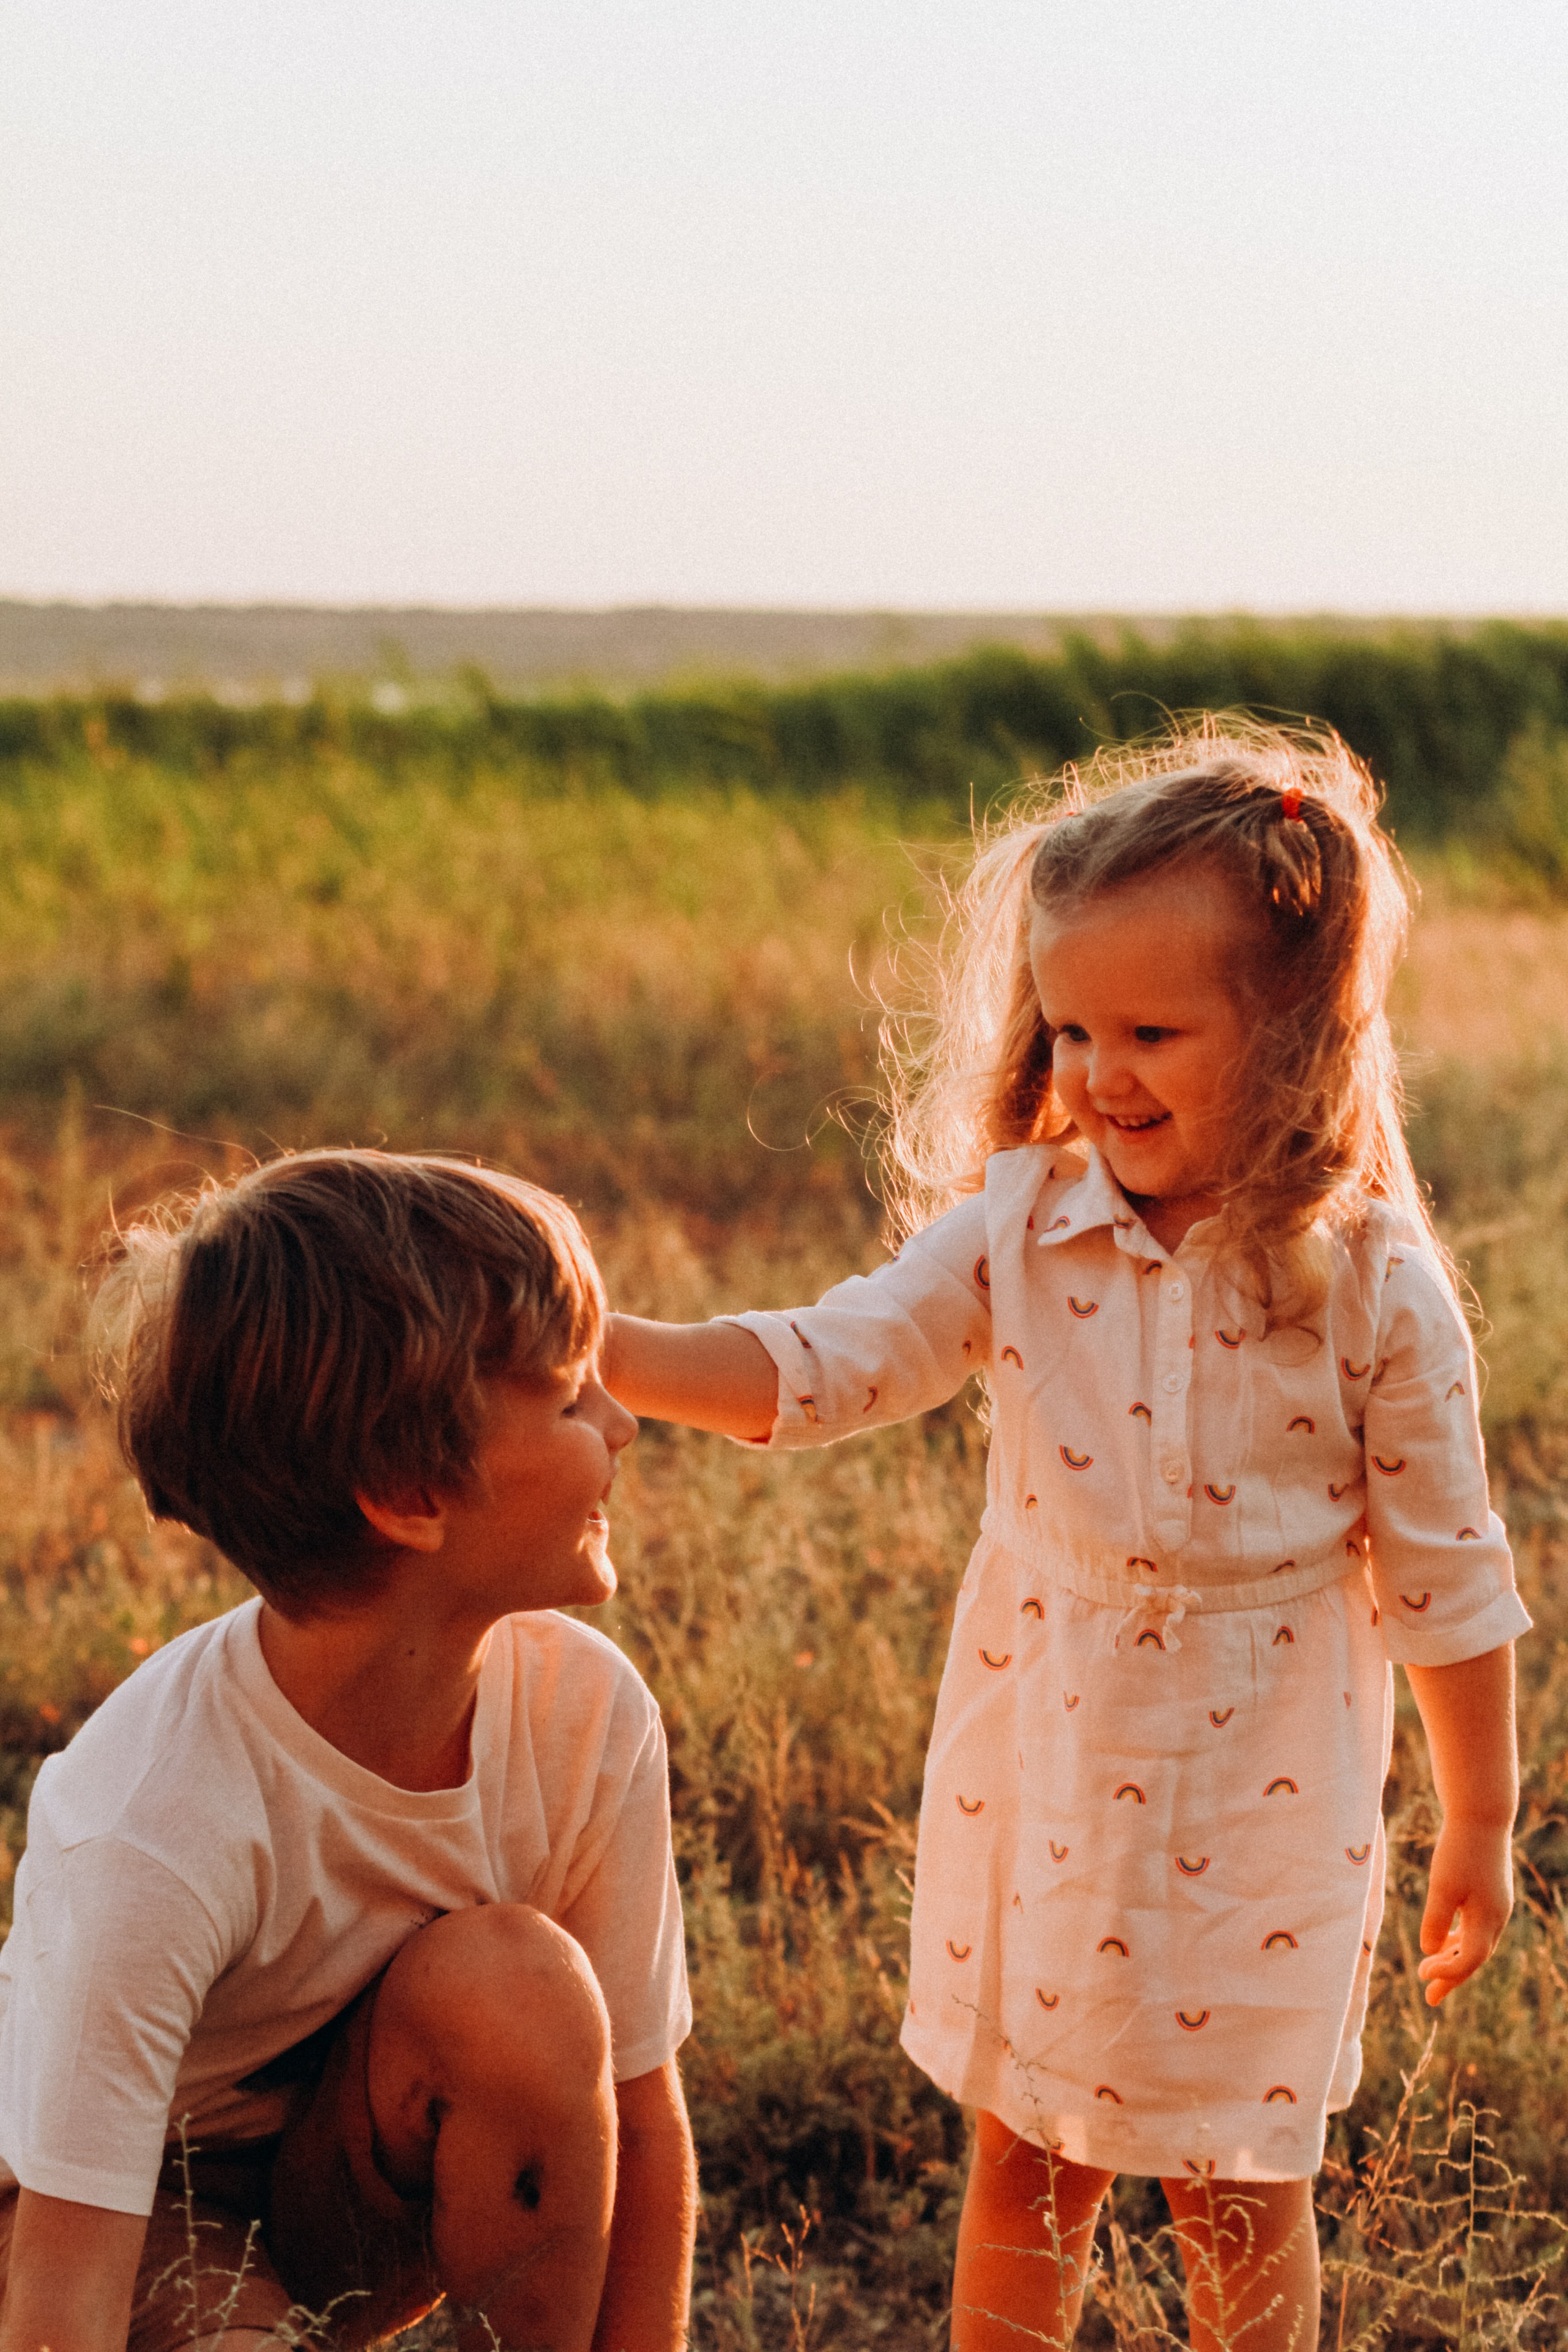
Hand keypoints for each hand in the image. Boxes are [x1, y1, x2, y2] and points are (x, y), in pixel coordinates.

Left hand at [1415, 1816, 1512, 2005]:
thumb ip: (1436, 1921)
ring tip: (1431, 1975)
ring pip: (1476, 1944)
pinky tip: (1443, 1942)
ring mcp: (1496, 1906)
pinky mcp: (1491, 1895)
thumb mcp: (1442, 1886)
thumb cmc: (1459, 1851)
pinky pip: (1476, 1928)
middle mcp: (1497, 1918)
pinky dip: (1459, 1939)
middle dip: (1451, 1978)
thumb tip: (1430, 1952)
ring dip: (1454, 1960)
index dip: (1446, 1972)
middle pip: (1474, 1958)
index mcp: (1488, 1919)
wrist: (1481, 1817)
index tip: (1421, 1975)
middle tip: (1430, 1999)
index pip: (1469, 1960)